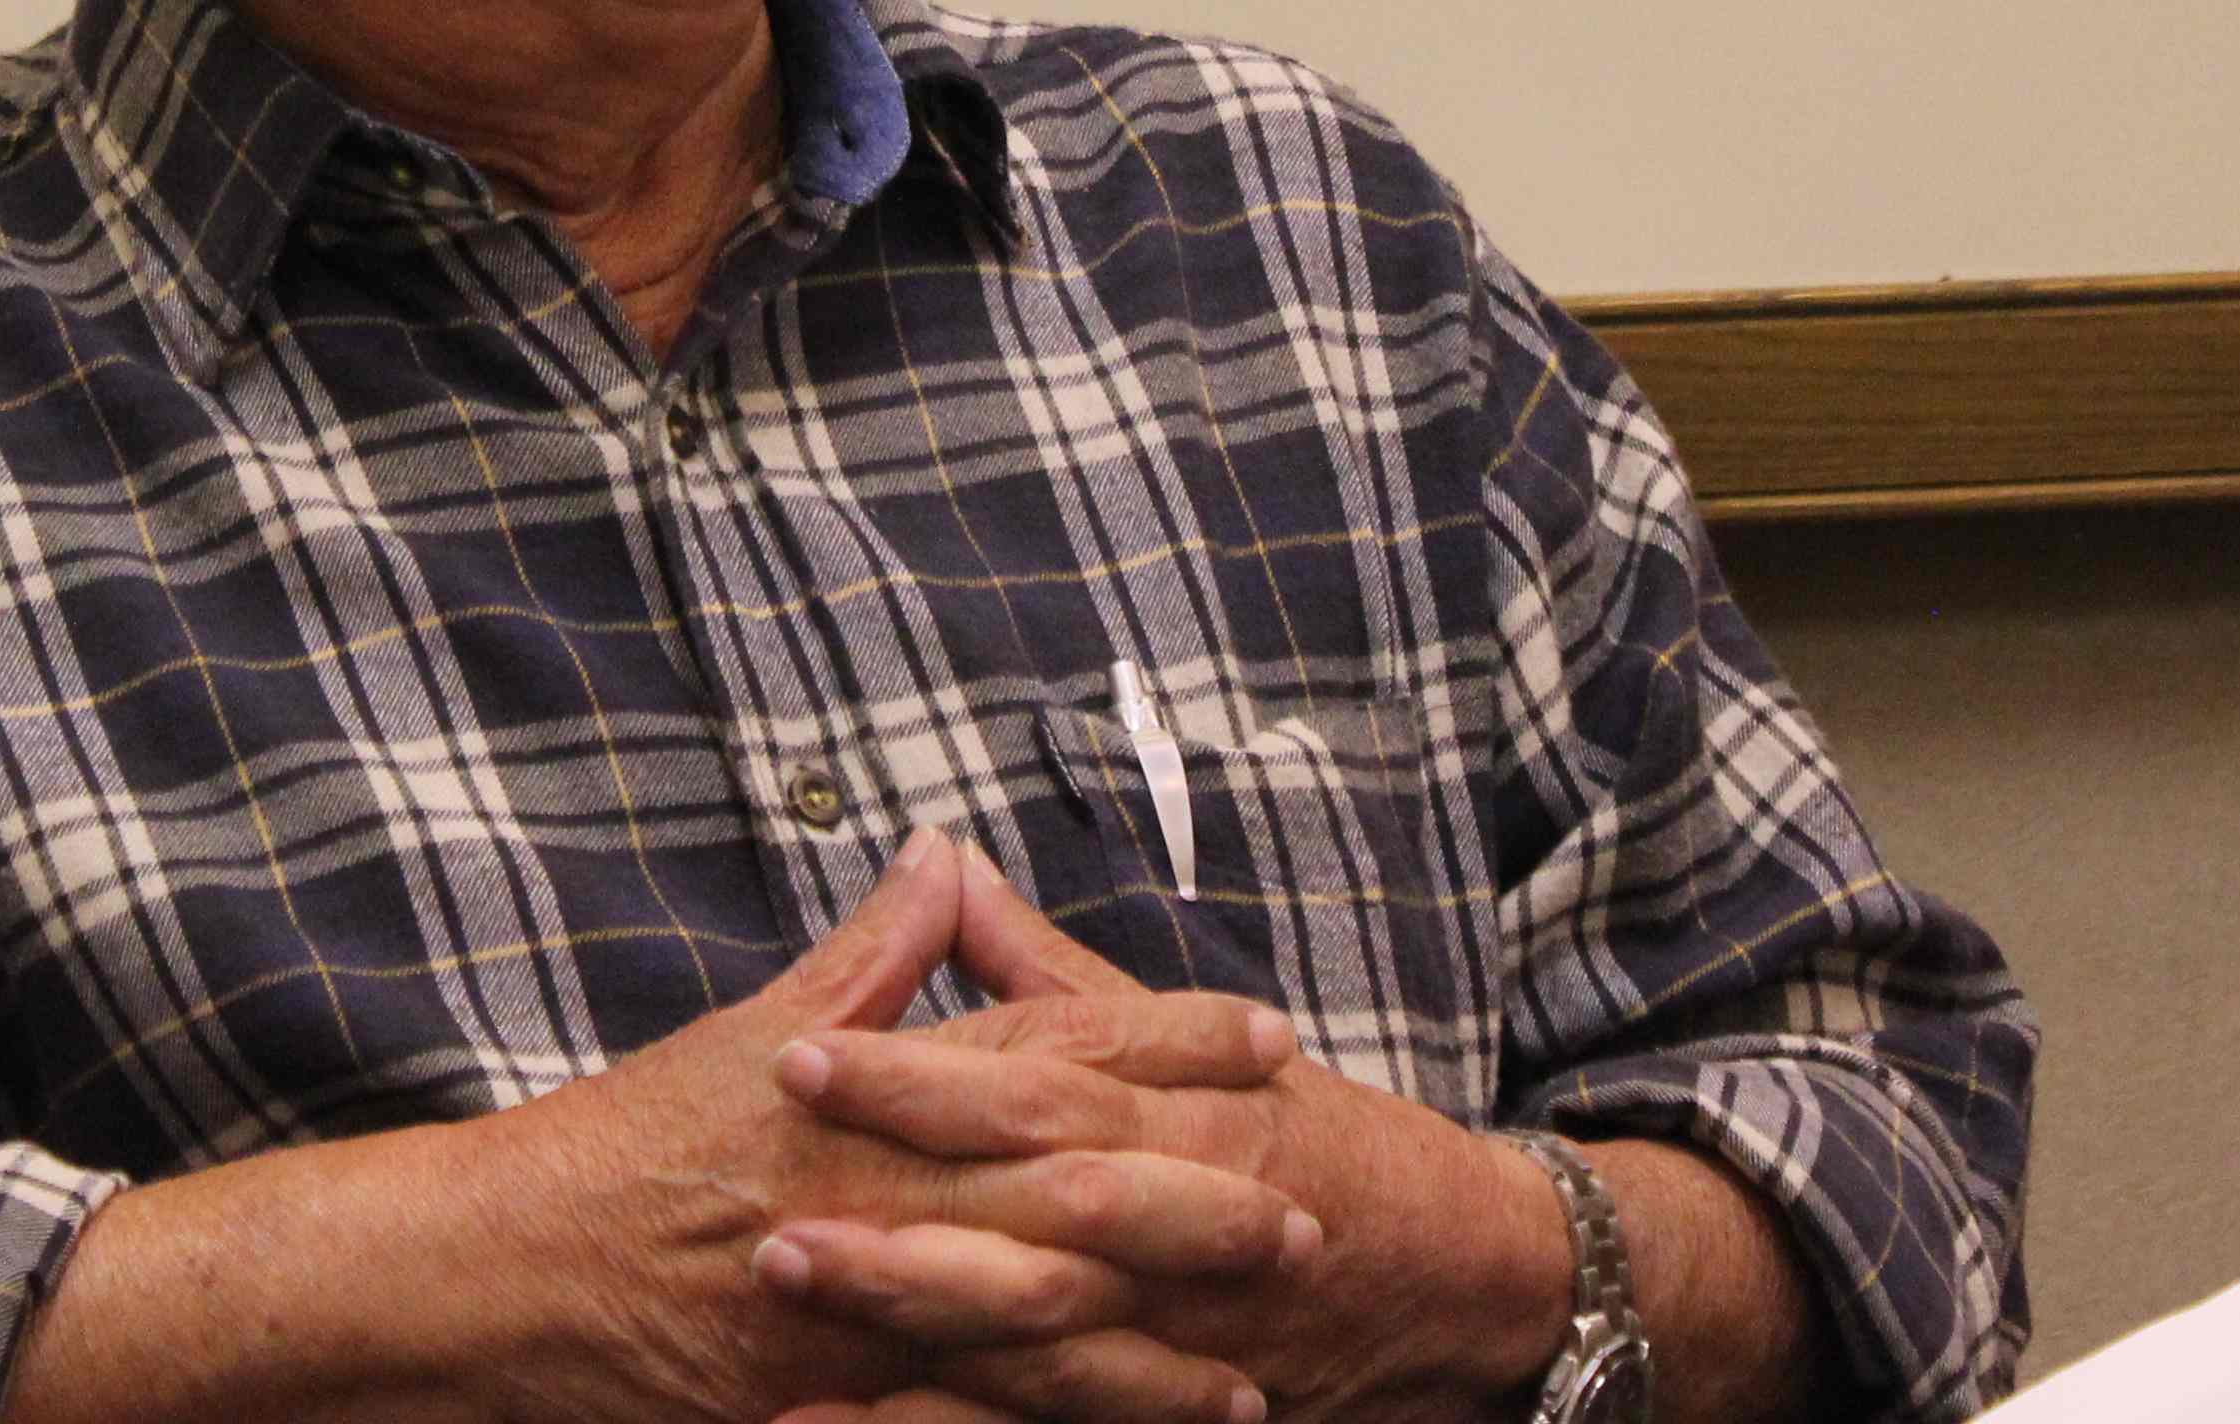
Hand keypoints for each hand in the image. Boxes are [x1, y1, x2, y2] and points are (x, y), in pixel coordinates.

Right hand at [450, 828, 1304, 1423]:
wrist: (507, 1265)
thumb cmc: (625, 1141)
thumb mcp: (750, 1030)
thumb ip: (866, 954)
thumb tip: (943, 856)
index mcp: (872, 1081)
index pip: (1047, 1044)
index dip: (1166, 1038)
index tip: (1268, 1034)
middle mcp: (883, 1182)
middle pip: (1072, 1183)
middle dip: (1199, 1196)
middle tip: (1311, 1205)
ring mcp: (866, 1295)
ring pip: (1044, 1317)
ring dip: (1158, 1339)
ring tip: (1257, 1357)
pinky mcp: (840, 1390)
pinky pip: (975, 1414)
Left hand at [754, 856, 1572, 1423]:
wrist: (1473, 1268)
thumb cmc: (1320, 1137)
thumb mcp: (1202, 1044)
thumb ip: (1060, 975)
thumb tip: (950, 871)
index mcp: (1181, 1110)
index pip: (1031, 1086)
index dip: (913, 1079)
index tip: (795, 1057)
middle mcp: (1183, 1220)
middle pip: (1028, 1219)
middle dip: (898, 1220)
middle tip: (767, 1217)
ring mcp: (1187, 1332)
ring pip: (1044, 1341)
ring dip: (920, 1335)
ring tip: (799, 1322)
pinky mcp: (1189, 1405)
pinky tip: (856, 1421)